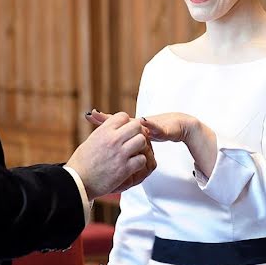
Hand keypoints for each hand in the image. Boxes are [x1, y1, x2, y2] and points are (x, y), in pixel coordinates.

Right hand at [67, 112, 154, 198]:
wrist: (77, 182)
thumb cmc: (81, 164)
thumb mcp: (90, 141)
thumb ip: (103, 132)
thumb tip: (109, 126)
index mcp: (103, 131)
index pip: (123, 116)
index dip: (126, 123)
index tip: (124, 131)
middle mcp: (112, 140)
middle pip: (136, 126)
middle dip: (137, 132)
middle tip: (133, 140)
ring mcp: (120, 154)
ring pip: (142, 140)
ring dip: (140, 147)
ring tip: (134, 153)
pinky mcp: (125, 169)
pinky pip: (142, 159)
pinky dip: (139, 162)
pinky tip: (133, 165)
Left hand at [88, 110, 216, 176]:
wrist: (178, 126)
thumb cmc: (157, 131)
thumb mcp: (140, 139)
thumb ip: (128, 142)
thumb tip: (114, 149)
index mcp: (131, 128)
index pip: (113, 123)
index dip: (101, 120)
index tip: (87, 116)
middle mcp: (137, 123)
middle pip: (119, 120)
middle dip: (106, 118)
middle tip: (93, 114)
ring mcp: (149, 124)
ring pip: (135, 122)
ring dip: (125, 121)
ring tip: (114, 117)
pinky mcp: (162, 127)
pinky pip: (155, 126)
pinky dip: (150, 124)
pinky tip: (144, 121)